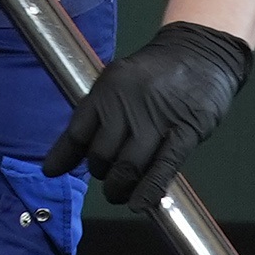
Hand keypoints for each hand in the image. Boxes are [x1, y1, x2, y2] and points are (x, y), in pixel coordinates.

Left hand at [44, 19, 248, 211]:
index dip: (64, 157)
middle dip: (101, 174)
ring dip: (120, 188)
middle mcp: (126, 105)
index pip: (78, 132)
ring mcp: (156, 120)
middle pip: (101, 155)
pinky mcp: (184, 132)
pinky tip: (140, 204)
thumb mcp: (119, 80)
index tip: (53, 172)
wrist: (200, 51)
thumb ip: (98, 111)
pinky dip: (148, 190)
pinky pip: (162, 168)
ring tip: (121, 194)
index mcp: (107, 90)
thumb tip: (74, 149)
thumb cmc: (157, 71)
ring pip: (127, 166)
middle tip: (109, 179)